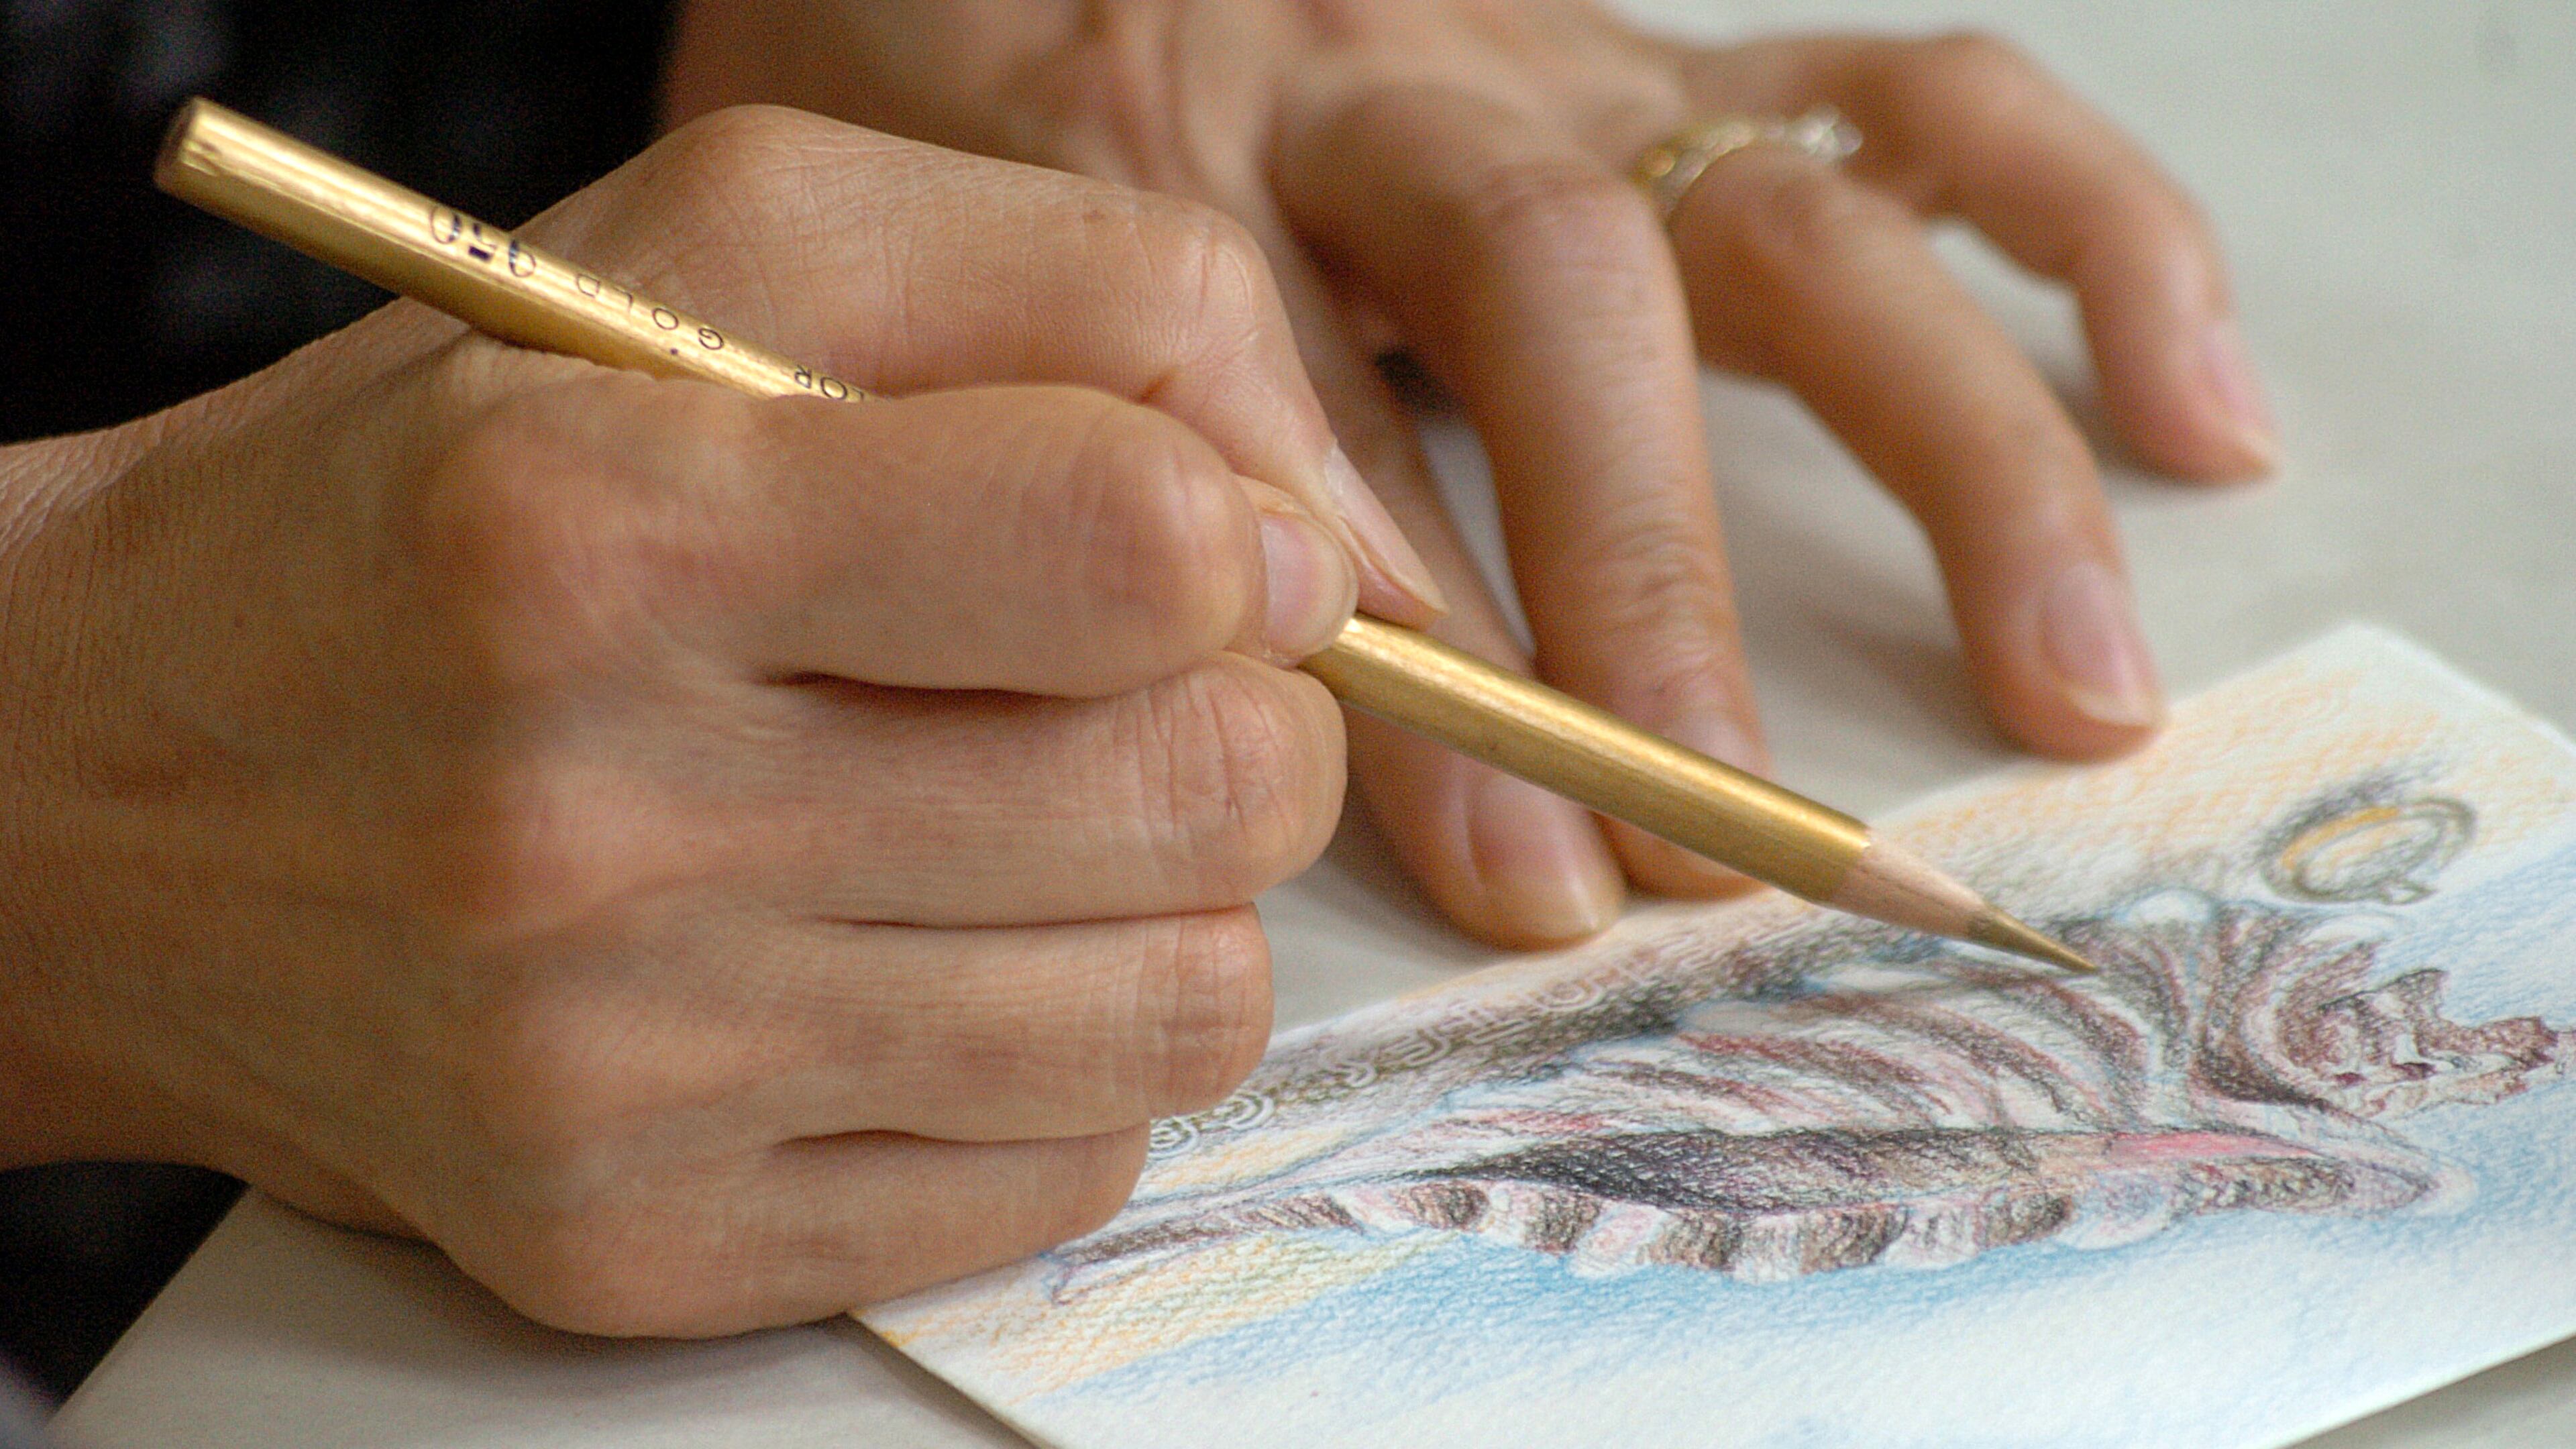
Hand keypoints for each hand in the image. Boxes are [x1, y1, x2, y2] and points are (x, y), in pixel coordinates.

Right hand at [0, 108, 1421, 1333]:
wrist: (100, 786)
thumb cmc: (435, 501)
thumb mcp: (724, 256)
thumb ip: (1078, 301)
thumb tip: (1316, 538)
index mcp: (605, 526)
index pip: (1138, 544)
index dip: (1250, 539)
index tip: (1209, 552)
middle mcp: (594, 822)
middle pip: (1205, 791)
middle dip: (1241, 721)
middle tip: (1129, 692)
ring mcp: (618, 1073)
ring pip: (1180, 1010)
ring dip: (1172, 903)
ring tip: (1031, 830)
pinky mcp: (641, 1245)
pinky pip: (1063, 1179)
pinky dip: (1062, 1063)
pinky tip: (934, 965)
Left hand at [668, 3, 2276, 945]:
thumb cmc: (948, 92)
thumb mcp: (932, 276)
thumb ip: (1051, 454)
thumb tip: (1253, 718)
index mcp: (1176, 140)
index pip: (1317, 414)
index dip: (1422, 652)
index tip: (1515, 865)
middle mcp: (1401, 81)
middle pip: (1562, 294)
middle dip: (1651, 578)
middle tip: (1708, 819)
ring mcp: (1568, 61)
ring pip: (1784, 213)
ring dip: (1956, 457)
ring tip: (2076, 678)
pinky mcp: (1680, 57)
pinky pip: (1920, 101)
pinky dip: (2080, 236)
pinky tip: (2193, 404)